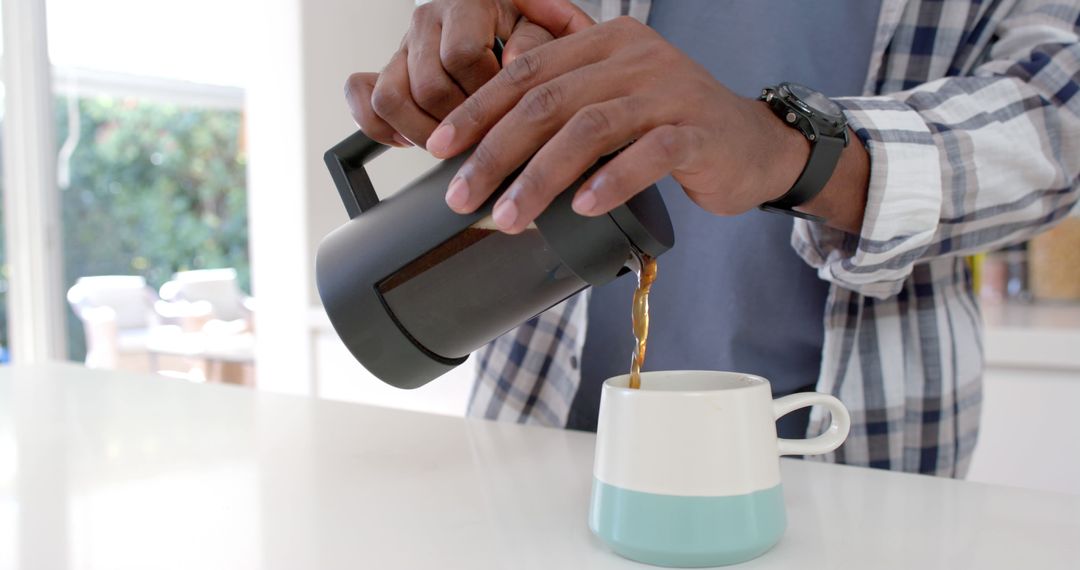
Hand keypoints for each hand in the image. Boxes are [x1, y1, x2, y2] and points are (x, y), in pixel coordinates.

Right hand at [344, 0, 573, 148]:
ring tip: (451, 139)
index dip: (485, 92)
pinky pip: (363, 98)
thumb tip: (514, 64)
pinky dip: (381, 127)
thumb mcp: (543, 30)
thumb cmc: (523, 34)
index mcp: (467, 4)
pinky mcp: (384, 68)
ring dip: (421, 131)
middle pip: (428, 87)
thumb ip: (537, 41)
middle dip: (460, 122)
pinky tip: (410, 138)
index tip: (505, 108)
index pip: (463, 56)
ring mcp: (402, 46)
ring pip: (389, 98)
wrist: (498, 25)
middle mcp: (427, 20)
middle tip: (483, 132)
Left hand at [425, 1, 817, 232]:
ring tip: (509, 216)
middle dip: (495, 152)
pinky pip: (648, 154)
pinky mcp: (698, 132)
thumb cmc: (671, 129)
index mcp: (604, 43)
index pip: (525, 71)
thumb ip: (563, 107)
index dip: (477, 110)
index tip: (439, 149)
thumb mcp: (613, 102)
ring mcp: (670, 92)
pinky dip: (610, 181)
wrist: (753, 145)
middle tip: (462, 195)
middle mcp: (635, 57)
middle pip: (547, 100)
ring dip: (540, 177)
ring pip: (589, 127)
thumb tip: (486, 148)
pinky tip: (581, 207)